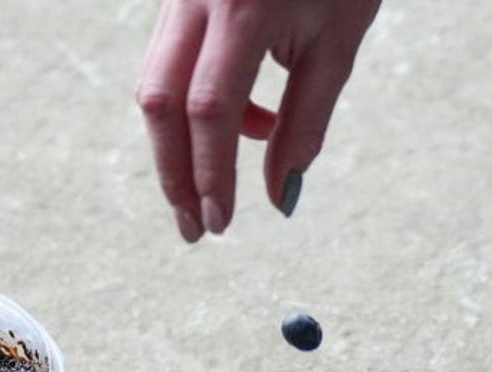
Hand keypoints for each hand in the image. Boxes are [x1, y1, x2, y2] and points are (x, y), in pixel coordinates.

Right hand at [136, 0, 380, 241]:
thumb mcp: (337, 46)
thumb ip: (305, 124)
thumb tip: (278, 199)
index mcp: (244, 7)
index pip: (211, 110)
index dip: (211, 174)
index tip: (220, 222)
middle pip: (160, 102)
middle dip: (174, 173)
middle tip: (194, 229)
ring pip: (154, 84)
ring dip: (177, 147)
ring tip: (208, 192)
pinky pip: (169, 64)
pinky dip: (191, 110)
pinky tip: (236, 128)